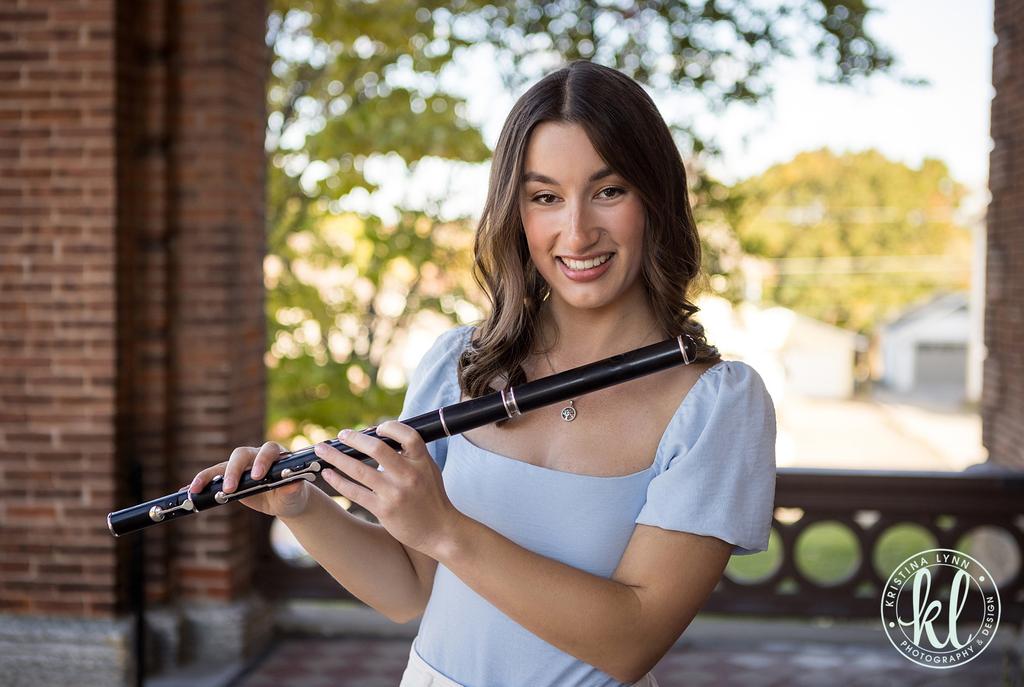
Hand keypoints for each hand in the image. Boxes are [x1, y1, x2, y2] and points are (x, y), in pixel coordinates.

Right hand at [188, 441, 310, 518]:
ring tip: (198, 489)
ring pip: (223, 465)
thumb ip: (293, 487)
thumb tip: (292, 483)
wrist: (285, 500)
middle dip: (234, 470)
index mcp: (275, 455)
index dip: (261, 461)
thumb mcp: (295, 493)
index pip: (267, 451)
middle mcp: (256, 455)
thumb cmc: (292, 493)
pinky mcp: (229, 476)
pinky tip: (190, 491)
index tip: (257, 476)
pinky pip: (212, 477)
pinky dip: (201, 482)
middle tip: (230, 488)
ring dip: (210, 476)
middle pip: (241, 455)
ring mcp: (241, 465)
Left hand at [313, 420, 460, 556]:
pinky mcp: (383, 509)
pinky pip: (355, 492)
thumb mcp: (428, 469)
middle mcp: (408, 475)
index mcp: (421, 462)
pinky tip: (329, 474)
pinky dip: (339, 481)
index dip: (389, 427)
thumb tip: (383, 438)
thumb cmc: (431, 497)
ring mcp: (395, 493)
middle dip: (354, 438)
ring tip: (322, 450)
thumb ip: (410, 454)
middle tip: (341, 435)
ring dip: (336, 458)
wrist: (439, 530)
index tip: (375, 428)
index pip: (407, 435)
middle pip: (377, 449)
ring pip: (359, 470)